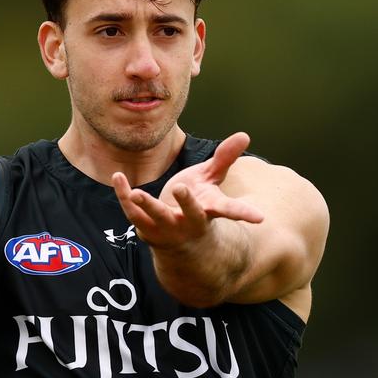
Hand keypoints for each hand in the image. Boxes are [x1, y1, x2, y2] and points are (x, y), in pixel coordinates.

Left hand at [112, 132, 265, 249]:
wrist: (177, 242)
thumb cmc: (198, 204)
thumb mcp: (211, 181)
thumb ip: (224, 158)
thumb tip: (245, 135)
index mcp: (208, 210)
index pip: (229, 211)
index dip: (244, 214)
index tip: (259, 218)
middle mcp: (189, 223)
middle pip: (190, 215)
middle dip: (186, 203)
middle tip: (182, 187)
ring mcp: (166, 228)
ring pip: (156, 217)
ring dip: (147, 205)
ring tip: (138, 192)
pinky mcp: (145, 228)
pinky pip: (132, 211)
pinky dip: (123, 194)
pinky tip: (118, 176)